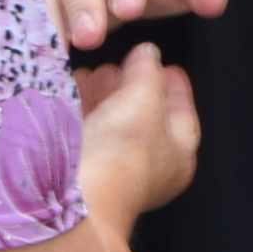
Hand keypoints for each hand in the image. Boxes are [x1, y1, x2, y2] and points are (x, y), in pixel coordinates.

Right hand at [74, 42, 202, 232]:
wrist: (76, 197)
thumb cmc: (123, 149)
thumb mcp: (143, 97)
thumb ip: (147, 72)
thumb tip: (148, 54)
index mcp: (177, 158)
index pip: (182, 115)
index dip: (175, 88)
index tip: (168, 66)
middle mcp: (147, 171)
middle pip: (144, 120)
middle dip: (132, 88)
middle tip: (123, 64)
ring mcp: (112, 173)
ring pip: (111, 127)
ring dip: (102, 99)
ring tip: (92, 73)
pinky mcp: (80, 172)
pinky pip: (84, 135)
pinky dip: (80, 112)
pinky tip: (70, 92)